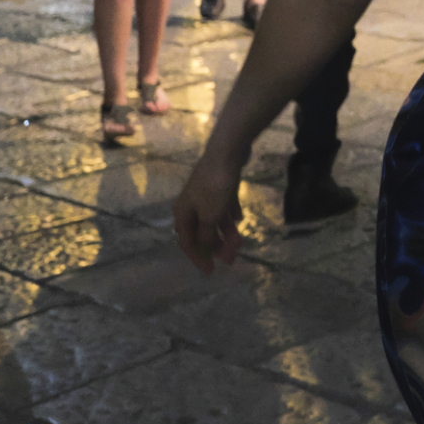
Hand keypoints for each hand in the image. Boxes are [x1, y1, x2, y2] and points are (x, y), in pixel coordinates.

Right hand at [173, 155, 245, 274]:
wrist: (227, 152)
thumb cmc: (215, 186)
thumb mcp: (210, 216)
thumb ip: (206, 235)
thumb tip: (204, 249)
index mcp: (183, 213)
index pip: (187, 242)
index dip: (199, 258)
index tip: (211, 271)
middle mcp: (190, 205)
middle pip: (202, 232)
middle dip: (216, 245)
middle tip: (232, 257)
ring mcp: (205, 194)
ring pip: (214, 219)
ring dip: (226, 232)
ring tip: (240, 240)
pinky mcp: (219, 185)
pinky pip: (224, 205)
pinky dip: (230, 214)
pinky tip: (239, 219)